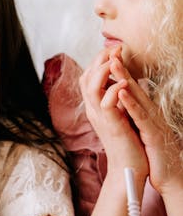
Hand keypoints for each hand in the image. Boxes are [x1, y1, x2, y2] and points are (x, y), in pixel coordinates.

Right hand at [79, 49, 147, 178]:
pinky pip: (107, 103)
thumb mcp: (120, 114)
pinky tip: (124, 82)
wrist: (129, 167)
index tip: (113, 50)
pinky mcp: (111, 125)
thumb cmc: (128, 141)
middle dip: (99, 60)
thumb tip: (121, 80)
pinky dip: (115, 90)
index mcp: (96, 106)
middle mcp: (94, 109)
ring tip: (115, 61)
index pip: (89, 77)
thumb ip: (117, 98)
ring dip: (103, 71)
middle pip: (86, 77)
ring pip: (92, 87)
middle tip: (114, 49)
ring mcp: (100, 117)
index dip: (98, 61)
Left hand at [110, 57, 181, 194]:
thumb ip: (134, 113)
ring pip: (137, 96)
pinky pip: (140, 116)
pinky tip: (121, 92)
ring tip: (113, 63)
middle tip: (110, 50)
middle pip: (133, 86)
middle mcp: (150, 112)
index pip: (130, 87)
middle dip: (121, 67)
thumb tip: (124, 99)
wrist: (168, 175)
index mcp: (145, 111)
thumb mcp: (142, 128)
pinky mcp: (153, 134)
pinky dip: (130, 103)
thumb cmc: (155, 152)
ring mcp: (153, 122)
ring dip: (125, 78)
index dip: (120, 72)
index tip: (107, 56)